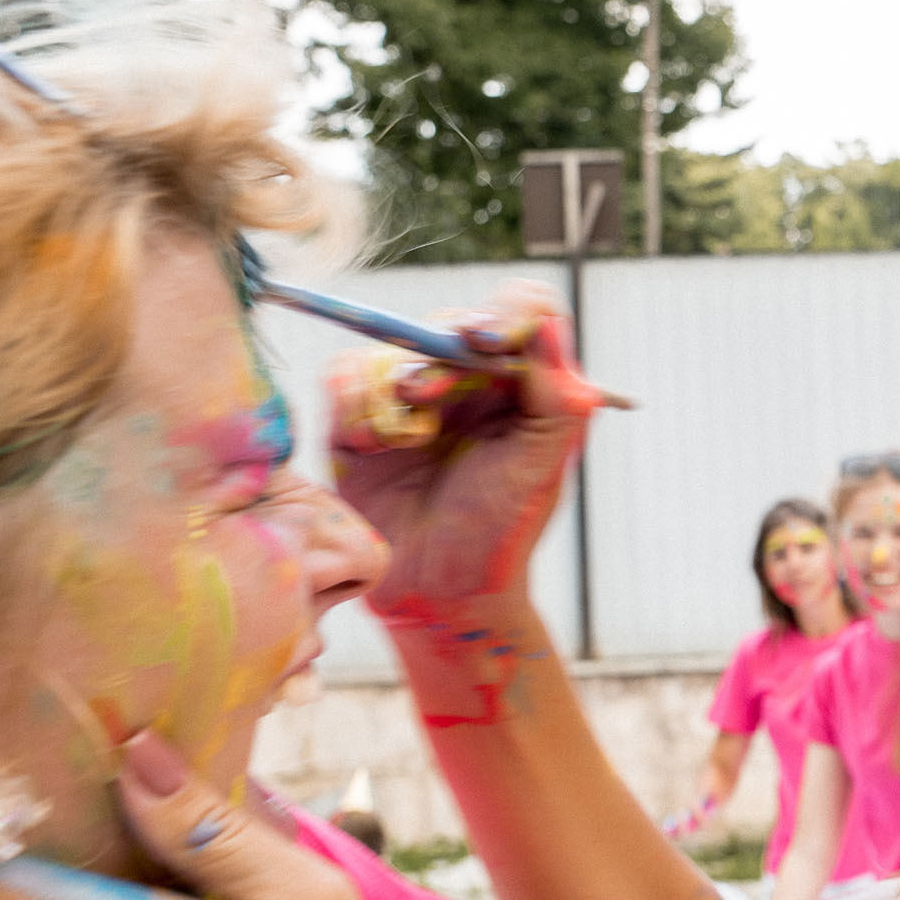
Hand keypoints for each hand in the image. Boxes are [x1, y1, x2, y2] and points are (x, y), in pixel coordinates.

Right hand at [330, 281, 624, 613]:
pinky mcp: (358, 417)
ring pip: (386, 344)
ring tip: (407, 442)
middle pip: (445, 319)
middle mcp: (465, 379)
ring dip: (392, 389)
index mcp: (519, 383)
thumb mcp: (543, 464)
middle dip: (437, 353)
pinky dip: (355, 406)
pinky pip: (344, 375)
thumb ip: (555, 394)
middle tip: (433, 393)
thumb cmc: (502, 530)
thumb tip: (547, 322)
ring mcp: (408, 395)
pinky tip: (373, 449)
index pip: (520, 308)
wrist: (441, 591)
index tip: (487, 342)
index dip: (504, 311)